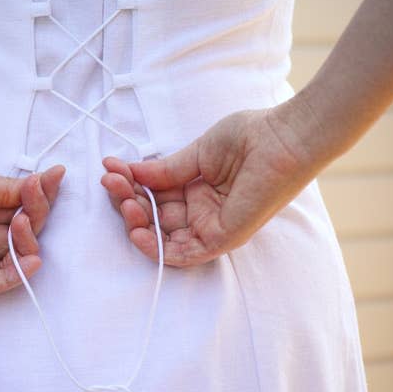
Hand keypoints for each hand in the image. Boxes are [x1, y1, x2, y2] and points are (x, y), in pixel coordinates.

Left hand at [0, 136, 64, 295]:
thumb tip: (46, 180)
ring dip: (25, 245)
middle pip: (17, 241)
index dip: (37, 203)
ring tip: (25, 220)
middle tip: (35, 194)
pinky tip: (31, 261)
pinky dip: (9, 278)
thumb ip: (7, 190)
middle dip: (34, 220)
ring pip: (5, 264)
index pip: (19, 218)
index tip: (52, 178)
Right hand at [101, 106, 318, 266]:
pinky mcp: (223, 237)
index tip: (110, 168)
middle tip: (112, 182)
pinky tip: (137, 231)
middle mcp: (201, 212)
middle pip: (154, 218)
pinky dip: (158, 248)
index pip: (154, 197)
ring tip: (123, 202)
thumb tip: (129, 171)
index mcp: (195, 190)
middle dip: (128, 202)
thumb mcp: (195, 153)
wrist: (282, 138)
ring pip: (165, 238)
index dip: (130, 186)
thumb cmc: (248, 138)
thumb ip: (163, 170)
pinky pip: (186, 253)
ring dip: (138, 225)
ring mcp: (212, 226)